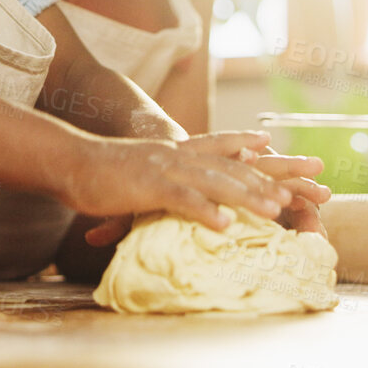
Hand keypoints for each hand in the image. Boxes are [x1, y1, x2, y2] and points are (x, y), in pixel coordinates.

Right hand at [58, 130, 292, 229]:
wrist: (69, 162)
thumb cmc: (100, 172)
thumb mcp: (138, 169)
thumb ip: (158, 177)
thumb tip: (167, 190)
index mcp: (174, 149)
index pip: (219, 143)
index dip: (245, 143)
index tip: (270, 142)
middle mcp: (177, 154)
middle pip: (232, 165)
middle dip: (268, 176)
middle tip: (298, 188)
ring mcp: (165, 168)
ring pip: (217, 181)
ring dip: (249, 195)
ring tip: (277, 210)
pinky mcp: (149, 187)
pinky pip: (184, 200)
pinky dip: (207, 211)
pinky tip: (226, 225)